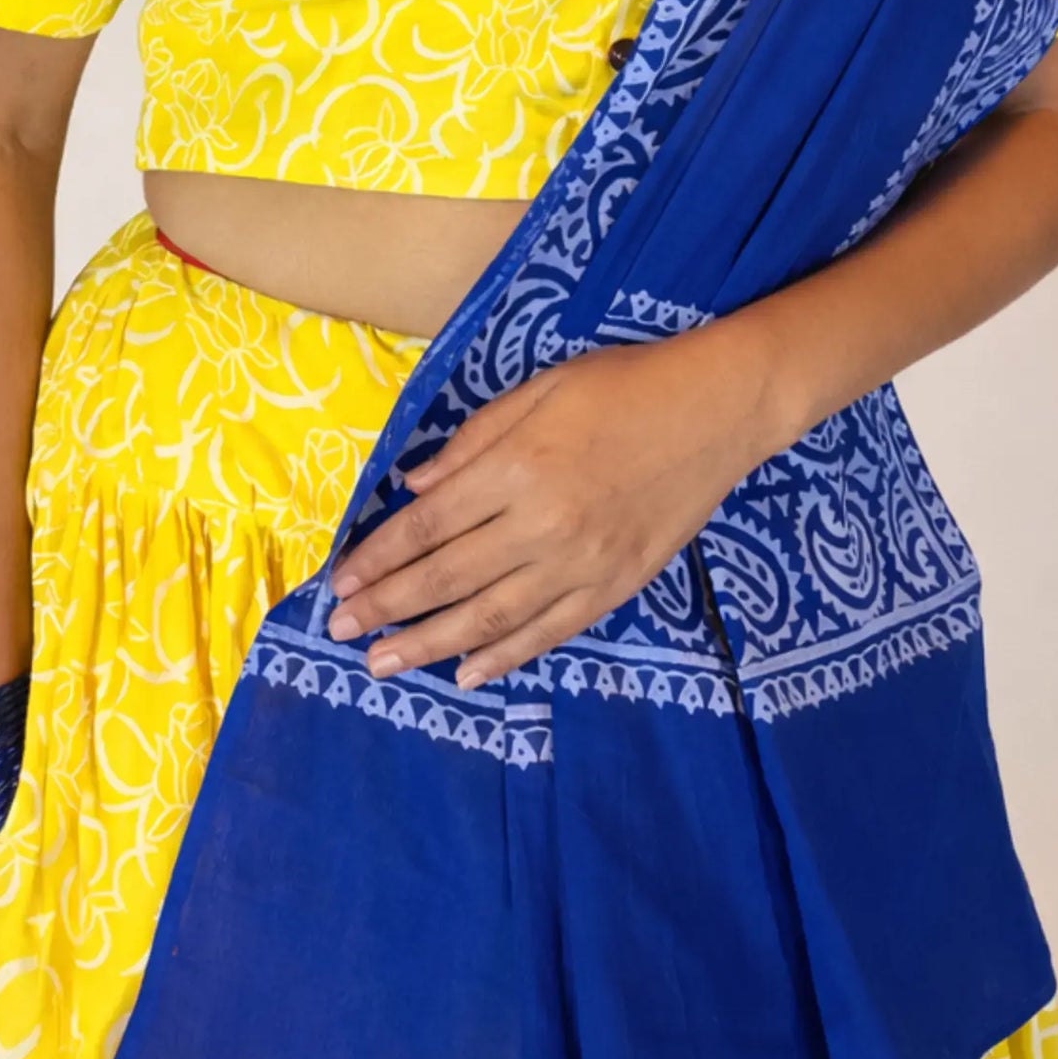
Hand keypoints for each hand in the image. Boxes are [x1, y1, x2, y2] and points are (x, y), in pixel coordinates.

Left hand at [325, 333, 775, 689]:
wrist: (718, 409)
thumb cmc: (622, 385)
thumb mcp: (539, 390)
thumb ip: (472, 442)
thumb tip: (412, 489)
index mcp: (518, 468)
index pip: (427, 527)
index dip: (379, 558)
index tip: (339, 582)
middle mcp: (543, 525)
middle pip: (447, 579)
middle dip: (387, 609)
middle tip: (341, 632)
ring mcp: (581, 563)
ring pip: (490, 618)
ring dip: (429, 646)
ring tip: (384, 665)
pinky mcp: (616, 586)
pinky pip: (549, 632)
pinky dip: (504, 657)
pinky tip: (466, 673)